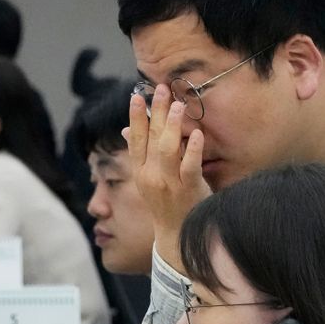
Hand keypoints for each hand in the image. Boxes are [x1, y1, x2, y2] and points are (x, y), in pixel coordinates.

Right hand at [125, 86, 211, 267]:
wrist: (176, 234)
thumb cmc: (166, 203)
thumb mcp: (147, 179)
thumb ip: (141, 154)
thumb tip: (127, 130)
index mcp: (141, 171)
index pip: (136, 139)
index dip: (136, 116)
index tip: (137, 95)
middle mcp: (151, 176)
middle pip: (152, 138)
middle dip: (156, 111)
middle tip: (161, 88)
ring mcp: (169, 183)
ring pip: (168, 150)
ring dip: (172, 125)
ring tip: (178, 105)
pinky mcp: (189, 190)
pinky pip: (190, 166)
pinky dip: (194, 149)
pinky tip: (197, 133)